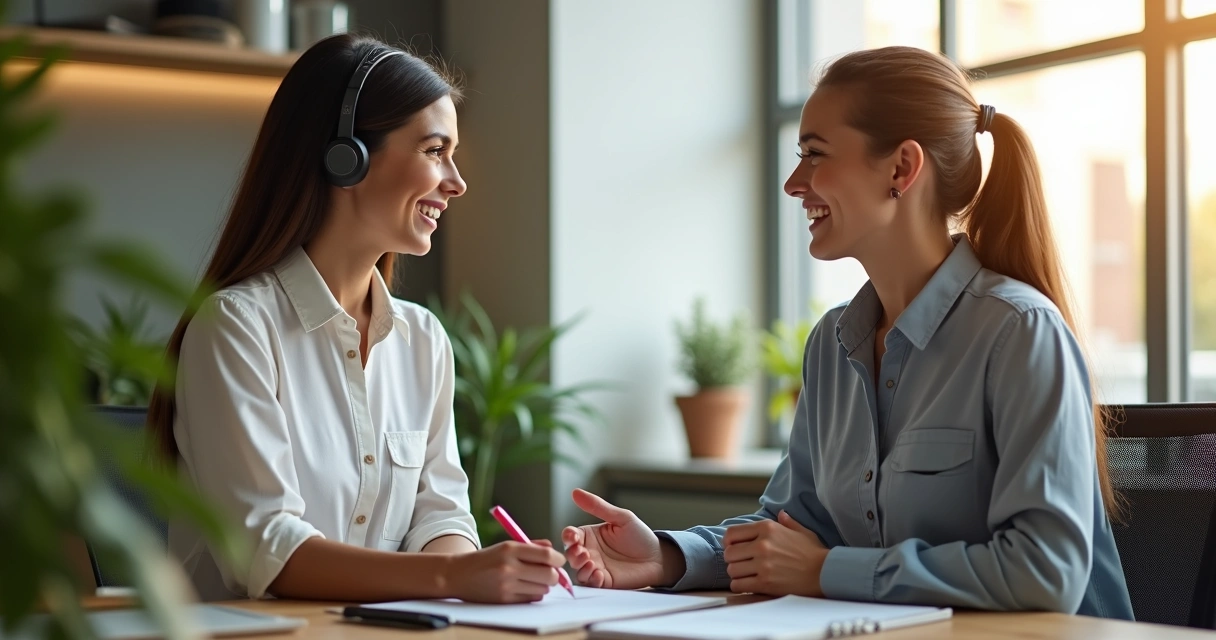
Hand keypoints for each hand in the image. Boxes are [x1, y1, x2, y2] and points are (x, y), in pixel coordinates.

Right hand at [447, 540, 564, 602]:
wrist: (457, 575)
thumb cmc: (486, 559)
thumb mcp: (506, 546)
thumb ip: (531, 546)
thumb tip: (554, 551)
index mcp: (510, 549)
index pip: (547, 555)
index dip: (558, 559)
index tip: (559, 561)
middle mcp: (509, 567)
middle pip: (549, 575)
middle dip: (554, 575)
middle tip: (550, 573)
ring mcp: (506, 585)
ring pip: (542, 589)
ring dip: (543, 585)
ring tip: (532, 580)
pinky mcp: (504, 600)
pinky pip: (531, 599)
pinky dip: (533, 594)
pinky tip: (523, 588)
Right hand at [561, 489, 673, 589]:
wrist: (658, 558)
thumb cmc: (640, 536)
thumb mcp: (620, 517)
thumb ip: (598, 506)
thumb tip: (575, 492)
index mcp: (590, 535)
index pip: (570, 535)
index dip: (568, 536)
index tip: (572, 537)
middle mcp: (590, 552)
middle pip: (570, 554)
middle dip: (572, 554)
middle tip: (583, 553)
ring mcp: (596, 567)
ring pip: (577, 571)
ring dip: (580, 568)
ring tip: (591, 563)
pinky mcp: (604, 582)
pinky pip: (591, 583)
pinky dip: (591, 579)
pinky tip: (599, 574)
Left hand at [723, 510, 828, 596]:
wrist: (826, 573)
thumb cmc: (814, 553)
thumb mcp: (801, 532)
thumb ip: (787, 522)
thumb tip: (781, 514)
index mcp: (767, 528)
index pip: (731, 533)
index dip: (729, 542)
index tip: (734, 548)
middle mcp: (762, 544)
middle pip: (729, 553)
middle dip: (733, 560)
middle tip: (742, 564)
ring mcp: (763, 564)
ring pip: (732, 570)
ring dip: (737, 574)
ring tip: (747, 575)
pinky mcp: (765, 582)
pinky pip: (738, 585)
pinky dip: (740, 586)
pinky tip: (749, 584)